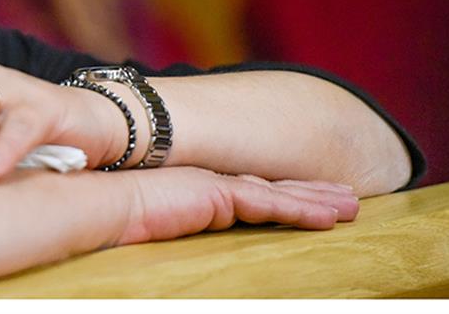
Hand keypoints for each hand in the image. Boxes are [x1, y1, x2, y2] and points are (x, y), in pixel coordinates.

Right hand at [114, 167, 360, 244]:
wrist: (96, 205)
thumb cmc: (112, 221)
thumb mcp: (152, 232)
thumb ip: (173, 232)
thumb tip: (178, 263)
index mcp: (195, 193)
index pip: (248, 195)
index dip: (282, 196)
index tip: (309, 200)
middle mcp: (209, 186)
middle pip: (272, 190)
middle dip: (311, 193)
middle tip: (348, 199)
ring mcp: (213, 186)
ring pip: (278, 194)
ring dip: (317, 200)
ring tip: (352, 206)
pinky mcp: (217, 193)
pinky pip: (268, 204)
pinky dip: (300, 210)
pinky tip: (328, 218)